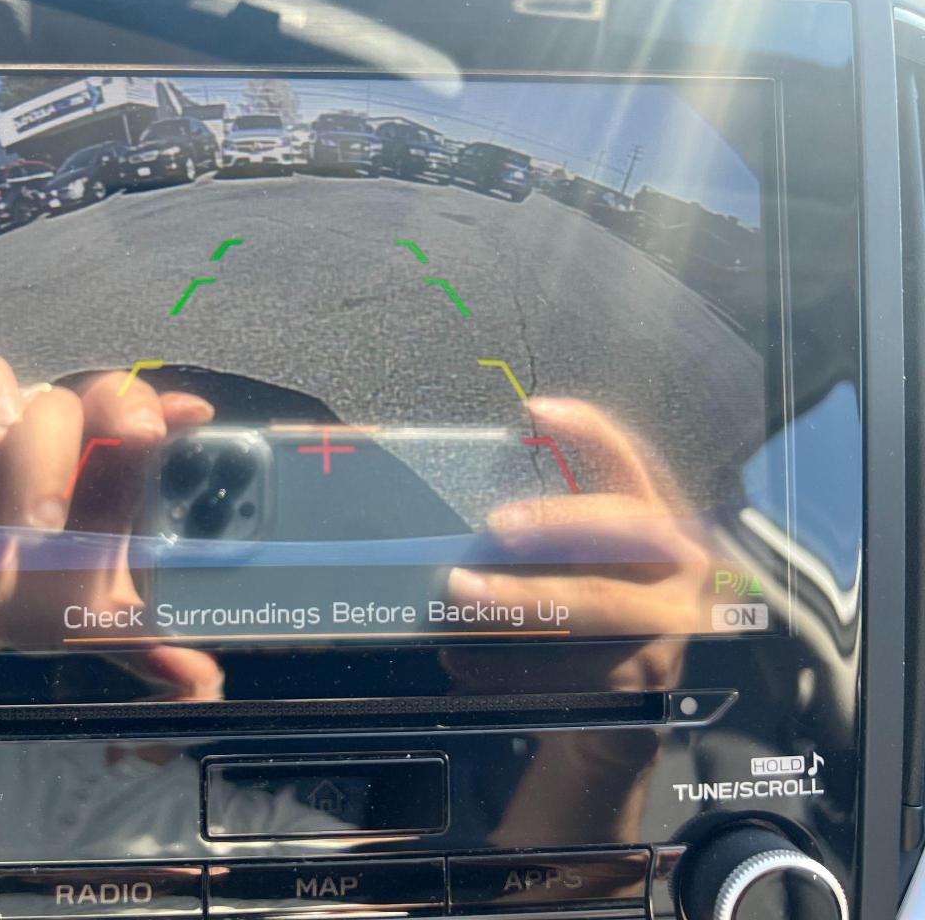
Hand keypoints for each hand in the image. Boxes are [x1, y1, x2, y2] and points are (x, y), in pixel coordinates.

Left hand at [445, 396, 708, 688]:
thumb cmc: (578, 633)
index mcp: (659, 528)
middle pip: (623, 530)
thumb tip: (458, 514)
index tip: (536, 409)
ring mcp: (673, 627)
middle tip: (493, 527)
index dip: (591, 433)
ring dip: (521, 599)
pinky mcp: (649, 683)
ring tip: (460, 597)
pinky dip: (513, 663)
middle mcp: (680, 569)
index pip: (633, 465)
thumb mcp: (571, 576)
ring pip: (596, 603)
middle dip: (556, 522)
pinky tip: (463, 660)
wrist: (607, 727)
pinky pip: (577, 666)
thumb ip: (541, 544)